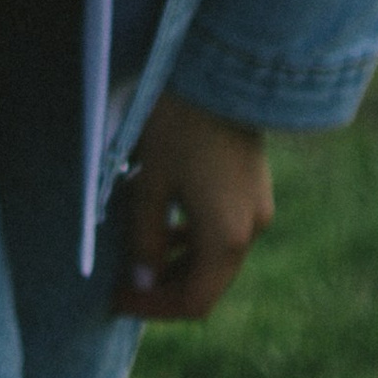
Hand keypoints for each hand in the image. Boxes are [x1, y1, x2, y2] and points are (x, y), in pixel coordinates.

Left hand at [115, 89, 274, 319]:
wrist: (221, 70)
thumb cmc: (177, 125)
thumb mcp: (151, 183)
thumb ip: (147, 239)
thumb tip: (143, 282)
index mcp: (227, 238)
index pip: (193, 301)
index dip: (154, 307)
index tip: (119, 300)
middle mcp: (251, 231)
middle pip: (208, 283)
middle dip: (165, 288)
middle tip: (125, 283)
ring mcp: (258, 209)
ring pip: (217, 258)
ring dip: (180, 264)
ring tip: (139, 256)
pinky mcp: (255, 188)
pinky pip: (225, 231)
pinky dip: (196, 239)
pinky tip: (168, 224)